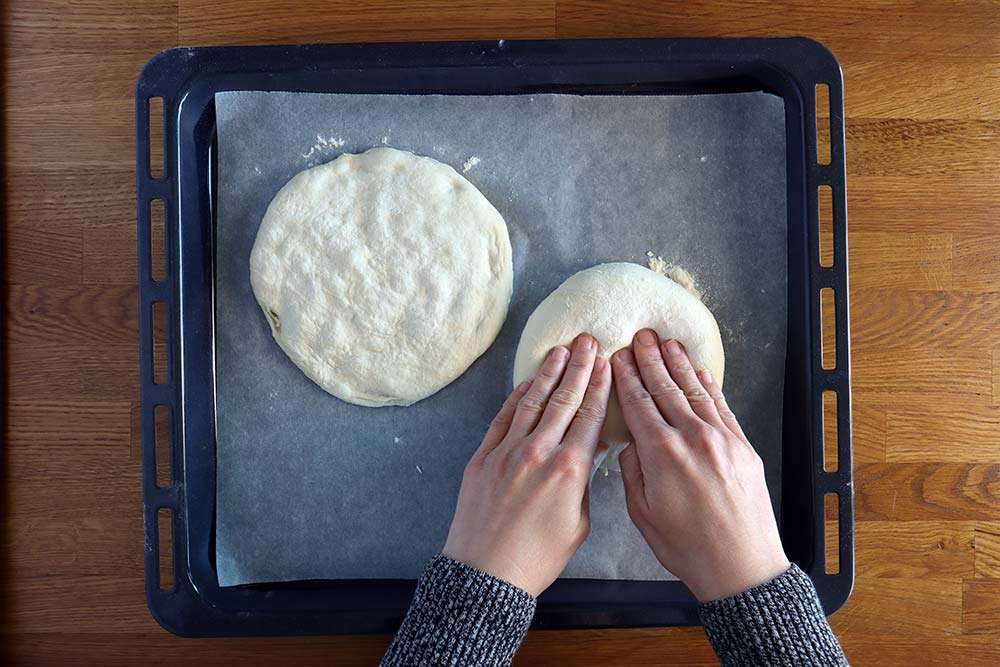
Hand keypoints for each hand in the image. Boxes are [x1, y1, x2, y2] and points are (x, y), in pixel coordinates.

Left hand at [443, 333, 611, 595]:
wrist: (486, 573)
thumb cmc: (538, 557)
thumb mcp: (578, 522)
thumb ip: (586, 481)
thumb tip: (593, 448)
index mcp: (569, 469)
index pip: (589, 415)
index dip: (599, 384)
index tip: (607, 361)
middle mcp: (538, 452)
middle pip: (563, 399)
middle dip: (578, 366)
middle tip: (588, 340)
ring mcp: (507, 451)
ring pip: (532, 401)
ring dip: (548, 372)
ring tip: (560, 350)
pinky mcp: (483, 457)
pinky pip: (503, 418)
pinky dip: (517, 396)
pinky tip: (528, 381)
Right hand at [611, 329, 788, 601]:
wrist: (740, 565)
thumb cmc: (687, 546)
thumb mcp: (642, 513)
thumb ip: (632, 471)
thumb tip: (630, 442)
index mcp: (661, 454)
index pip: (638, 403)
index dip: (626, 376)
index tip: (618, 356)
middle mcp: (692, 438)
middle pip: (666, 388)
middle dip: (651, 360)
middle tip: (641, 336)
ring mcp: (721, 439)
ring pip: (695, 392)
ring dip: (680, 365)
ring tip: (668, 343)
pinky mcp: (742, 447)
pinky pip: (722, 407)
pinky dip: (709, 386)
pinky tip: (701, 372)